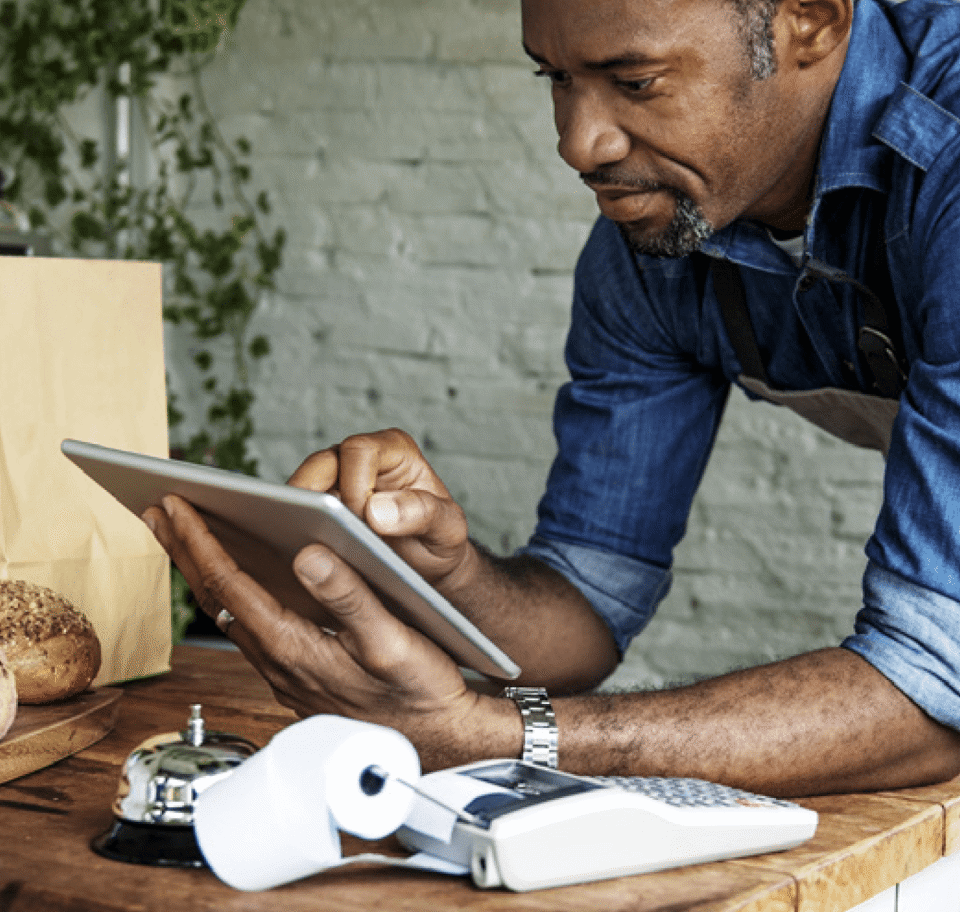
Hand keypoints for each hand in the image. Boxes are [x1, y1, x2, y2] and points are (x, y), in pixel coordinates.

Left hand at [142, 494, 502, 766]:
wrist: (434, 740)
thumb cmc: (418, 691)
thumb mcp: (391, 639)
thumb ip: (349, 597)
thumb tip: (308, 556)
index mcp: (294, 647)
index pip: (230, 585)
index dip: (199, 541)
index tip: (176, 505)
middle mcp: (278, 663)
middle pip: (215, 599)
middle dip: (183, 551)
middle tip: (157, 511)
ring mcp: (284, 673)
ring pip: (228, 614)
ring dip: (202, 572)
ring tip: (184, 538)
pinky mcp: (296, 676)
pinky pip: (248, 628)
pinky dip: (230, 593)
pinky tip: (236, 580)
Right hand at [287, 429, 474, 593]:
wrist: (427, 567)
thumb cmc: (439, 540)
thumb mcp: (448, 530)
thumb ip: (424, 514)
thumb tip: (376, 511)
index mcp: (395, 451)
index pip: (360, 451)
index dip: (355, 484)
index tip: (362, 520)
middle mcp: (361, 459)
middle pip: (321, 463)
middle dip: (315, 498)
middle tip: (319, 534)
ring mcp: (336, 482)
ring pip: (301, 487)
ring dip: (299, 515)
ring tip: (300, 545)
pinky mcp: (319, 508)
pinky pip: (296, 512)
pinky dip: (294, 529)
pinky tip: (297, 554)